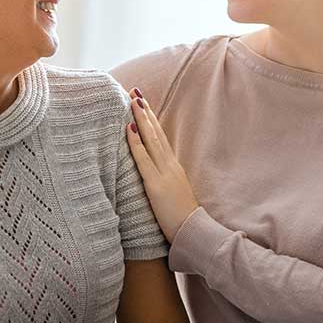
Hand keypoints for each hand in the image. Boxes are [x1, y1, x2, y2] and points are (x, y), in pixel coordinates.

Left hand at [126, 88, 198, 242]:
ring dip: (140, 119)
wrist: (193, 232)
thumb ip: (165, 178)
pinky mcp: (156, 185)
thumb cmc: (181, 217)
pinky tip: (128, 128)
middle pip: (155, 132)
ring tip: (133, 100)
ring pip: (150, 140)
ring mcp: (163, 173)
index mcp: (173, 166)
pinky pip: (143, 159)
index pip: (160, 136)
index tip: (142, 101)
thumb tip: (154, 172)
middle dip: (144, 110)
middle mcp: (169, 164)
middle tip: (135, 91)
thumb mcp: (174, 191)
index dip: (151, 118)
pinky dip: (135, 143)